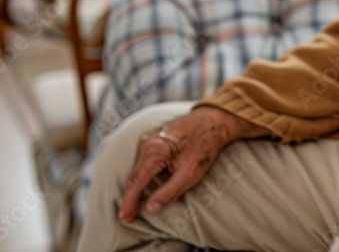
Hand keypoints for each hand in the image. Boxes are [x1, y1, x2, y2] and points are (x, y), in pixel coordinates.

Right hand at [118, 106, 267, 221]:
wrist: (213, 121)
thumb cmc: (204, 146)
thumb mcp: (190, 173)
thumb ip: (169, 192)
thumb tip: (150, 208)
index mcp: (154, 150)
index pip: (135, 182)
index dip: (129, 202)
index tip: (125, 217)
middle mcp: (146, 142)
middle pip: (134, 175)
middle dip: (131, 196)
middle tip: (130, 215)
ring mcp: (148, 137)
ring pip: (138, 167)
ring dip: (138, 184)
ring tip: (137, 202)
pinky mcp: (152, 136)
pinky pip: (143, 159)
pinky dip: (144, 173)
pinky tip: (148, 183)